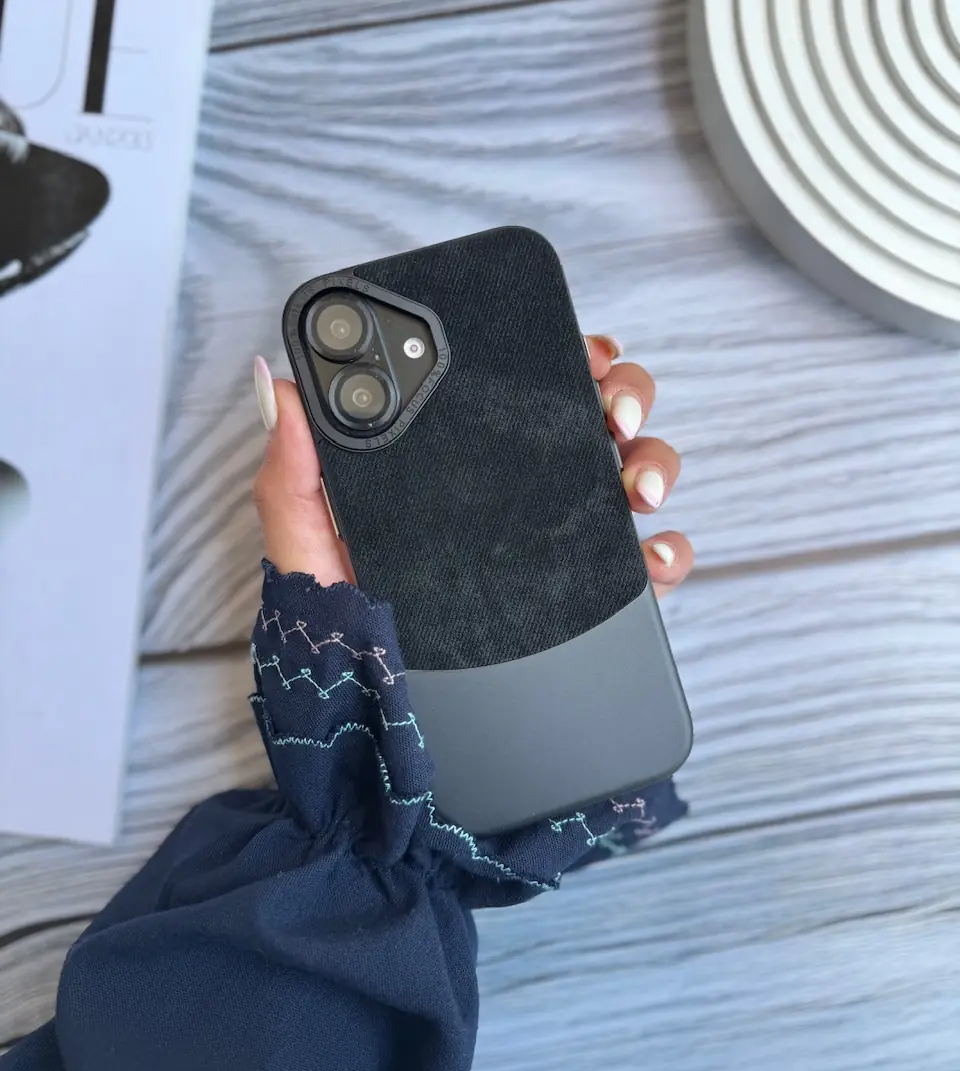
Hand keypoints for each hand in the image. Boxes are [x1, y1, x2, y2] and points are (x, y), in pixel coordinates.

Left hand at [252, 336, 692, 597]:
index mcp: (459, 465)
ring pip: (632, 473)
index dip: (555, 354)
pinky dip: (667, 552)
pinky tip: (654, 553)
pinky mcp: (588, 603)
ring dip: (653, 461)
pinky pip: (647, 566)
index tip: (575, 350)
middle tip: (611, 412)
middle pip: (592, 415)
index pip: (515, 390)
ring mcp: (559, 546)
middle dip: (622, 395)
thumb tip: (276, 388)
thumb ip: (293, 473)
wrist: (374, 720)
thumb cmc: (340, 627)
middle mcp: (517, 495)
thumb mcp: (307, 547)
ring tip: (636, 484)